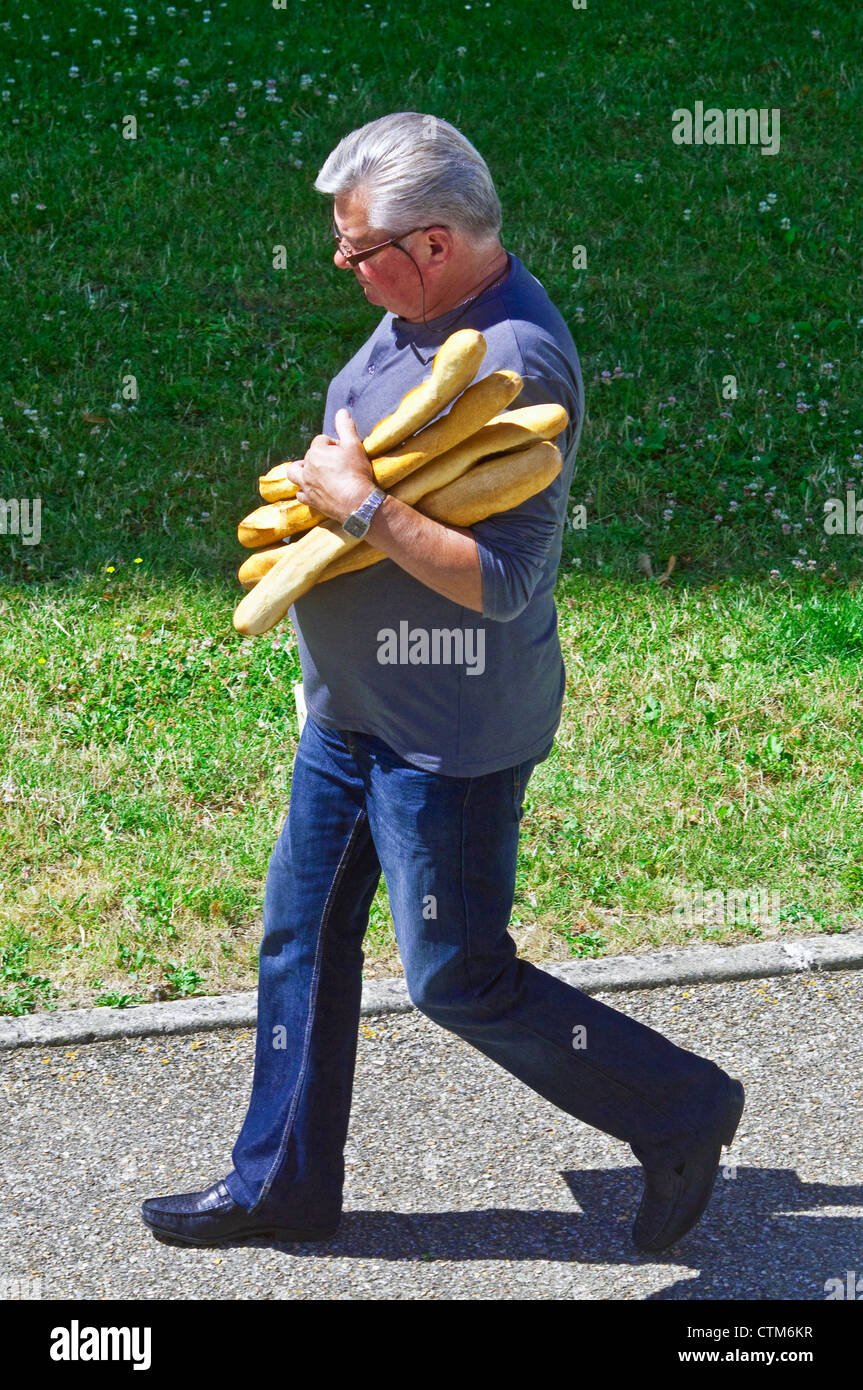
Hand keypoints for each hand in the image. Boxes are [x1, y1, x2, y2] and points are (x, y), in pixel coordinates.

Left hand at [284, 409, 376, 524]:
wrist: (358, 503)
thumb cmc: (357, 473)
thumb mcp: (354, 446)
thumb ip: (346, 427)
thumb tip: (341, 411)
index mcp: (316, 452)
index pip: (321, 441)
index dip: (333, 444)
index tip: (344, 451)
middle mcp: (307, 468)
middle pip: (307, 456)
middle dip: (318, 456)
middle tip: (334, 462)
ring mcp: (307, 485)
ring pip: (294, 474)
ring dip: (300, 471)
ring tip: (311, 472)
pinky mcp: (311, 501)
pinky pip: (301, 494)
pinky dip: (305, 491)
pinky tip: (313, 491)